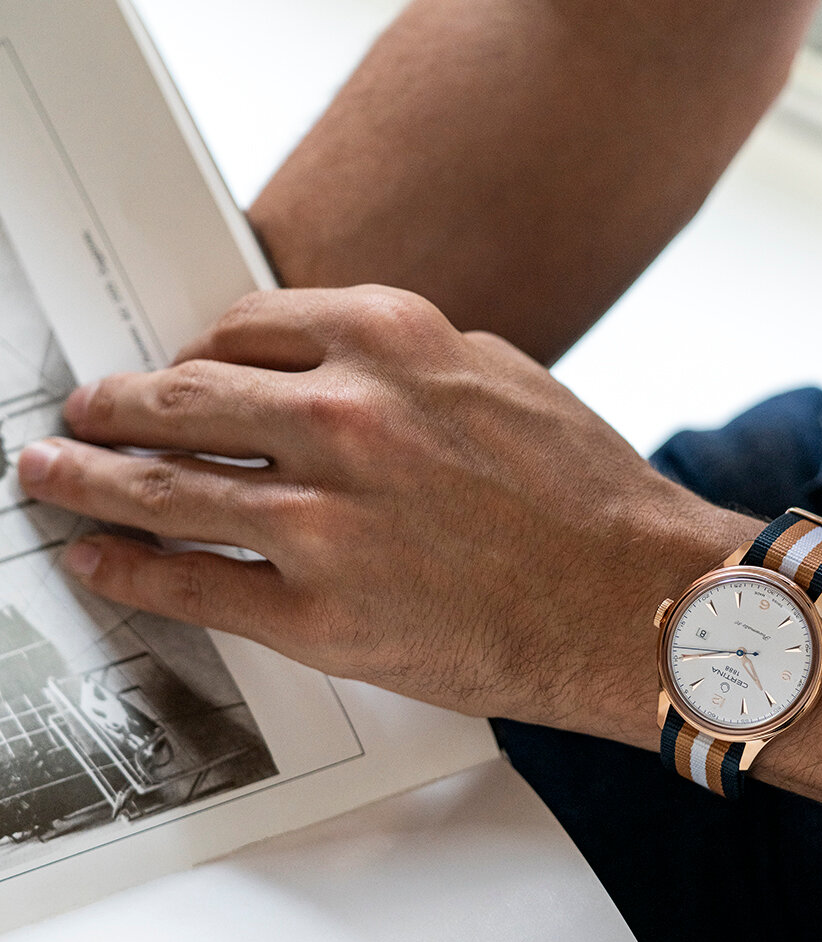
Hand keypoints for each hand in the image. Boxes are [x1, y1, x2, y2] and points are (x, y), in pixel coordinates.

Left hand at [17, 287, 745, 742]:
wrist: (641, 599)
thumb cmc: (588, 495)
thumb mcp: (498, 376)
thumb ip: (400, 362)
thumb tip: (319, 372)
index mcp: (390, 340)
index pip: (241, 329)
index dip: (189, 354)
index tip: (169, 373)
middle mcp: (345, 417)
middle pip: (181, 399)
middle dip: (112, 408)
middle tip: (75, 416)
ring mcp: (324, 518)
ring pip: (166, 489)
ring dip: (89, 482)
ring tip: (48, 478)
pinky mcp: (320, 613)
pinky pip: (193, 584)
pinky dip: (130, 569)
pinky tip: (99, 558)